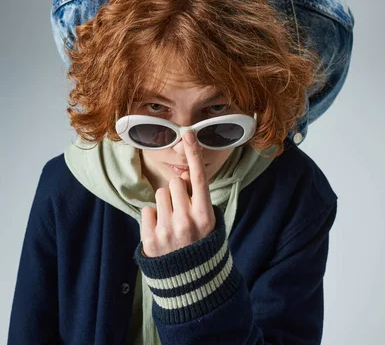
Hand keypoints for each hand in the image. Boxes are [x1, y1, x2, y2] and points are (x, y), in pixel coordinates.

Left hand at [141, 131, 215, 256]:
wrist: (190, 281)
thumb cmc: (199, 243)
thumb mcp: (208, 221)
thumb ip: (197, 198)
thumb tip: (180, 176)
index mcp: (205, 215)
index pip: (199, 178)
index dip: (194, 154)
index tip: (188, 133)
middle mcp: (187, 221)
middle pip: (175, 183)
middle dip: (176, 192)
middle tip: (181, 211)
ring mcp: (168, 231)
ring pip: (160, 194)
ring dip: (164, 204)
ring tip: (171, 223)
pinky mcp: (150, 239)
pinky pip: (147, 210)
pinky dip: (152, 218)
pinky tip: (161, 232)